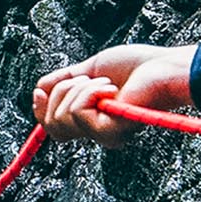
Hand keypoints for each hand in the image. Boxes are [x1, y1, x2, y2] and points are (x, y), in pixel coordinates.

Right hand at [33, 44, 196, 148]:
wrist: (162, 68)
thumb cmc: (137, 67)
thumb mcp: (89, 69)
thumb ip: (63, 80)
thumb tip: (38, 90)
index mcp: (90, 117)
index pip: (52, 126)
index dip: (40, 109)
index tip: (40, 90)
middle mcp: (95, 130)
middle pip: (51, 124)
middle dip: (61, 92)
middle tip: (92, 80)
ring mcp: (102, 135)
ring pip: (61, 117)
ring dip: (80, 89)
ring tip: (108, 84)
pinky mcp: (108, 133)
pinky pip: (77, 112)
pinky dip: (90, 93)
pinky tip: (113, 90)